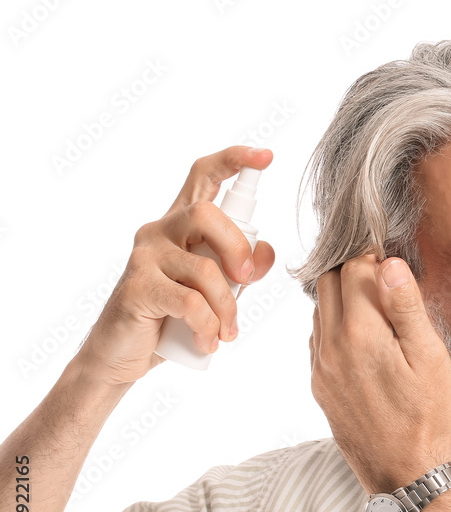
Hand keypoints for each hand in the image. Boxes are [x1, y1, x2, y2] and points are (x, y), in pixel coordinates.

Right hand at [75, 146, 276, 385]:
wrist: (123, 355)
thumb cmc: (172, 318)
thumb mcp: (216, 291)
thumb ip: (242, 268)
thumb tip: (265, 253)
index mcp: (181, 224)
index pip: (204, 175)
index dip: (235, 160)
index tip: (266, 156)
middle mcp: (159, 231)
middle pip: (208, 214)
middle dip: (238, 249)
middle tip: (246, 283)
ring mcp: (144, 257)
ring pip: (205, 270)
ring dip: (227, 308)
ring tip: (226, 333)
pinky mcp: (137, 287)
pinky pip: (190, 302)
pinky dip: (208, 326)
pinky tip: (207, 342)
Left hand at [309, 253, 450, 493]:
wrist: (402, 472)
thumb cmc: (425, 416)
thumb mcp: (429, 358)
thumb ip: (406, 307)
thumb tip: (389, 263)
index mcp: (360, 333)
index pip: (354, 268)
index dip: (375, 258)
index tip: (394, 266)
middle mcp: (330, 346)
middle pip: (328, 281)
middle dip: (354, 272)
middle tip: (385, 285)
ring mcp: (320, 366)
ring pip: (319, 308)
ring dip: (343, 298)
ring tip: (378, 312)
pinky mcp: (319, 384)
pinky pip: (319, 337)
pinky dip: (336, 325)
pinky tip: (365, 339)